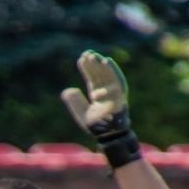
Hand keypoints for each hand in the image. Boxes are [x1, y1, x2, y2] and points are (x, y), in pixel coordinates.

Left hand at [60, 50, 140, 168]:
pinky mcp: (120, 94)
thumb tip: (67, 90)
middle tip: (86, 54)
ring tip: (93, 56)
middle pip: (99, 74)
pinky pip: (117, 79)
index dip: (87, 69)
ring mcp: (114, 93)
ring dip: (101, 65)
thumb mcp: (81, 113)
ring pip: (107, 75)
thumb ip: (74, 102)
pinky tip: (106, 61)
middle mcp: (106, 92)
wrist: (107, 135)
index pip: (92, 78)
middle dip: (93, 64)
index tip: (81, 59)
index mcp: (98, 95)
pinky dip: (112, 70)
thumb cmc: (96, 126)